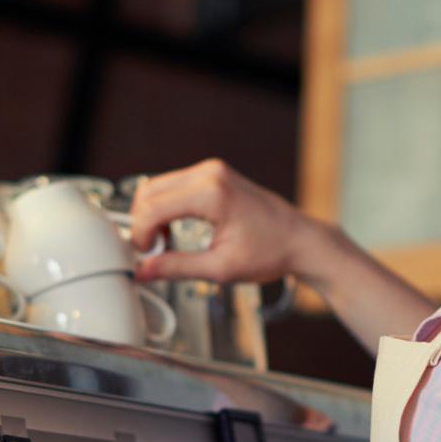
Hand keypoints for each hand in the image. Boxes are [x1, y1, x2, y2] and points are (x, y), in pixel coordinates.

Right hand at [127, 159, 321, 283]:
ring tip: (166, 244)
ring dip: (152, 216)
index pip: (153, 208)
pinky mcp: (213, 174)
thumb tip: (144, 271)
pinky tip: (176, 230)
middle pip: (149, 193)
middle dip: (143, 225)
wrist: (300, 240)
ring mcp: (211, 170)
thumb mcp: (221, 268)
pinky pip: (174, 186)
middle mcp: (210, 174)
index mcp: (212, 194)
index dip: (140, 235)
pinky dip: (165, 208)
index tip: (144, 256)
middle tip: (153, 253)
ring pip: (158, 187)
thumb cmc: (271, 252)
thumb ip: (177, 268)